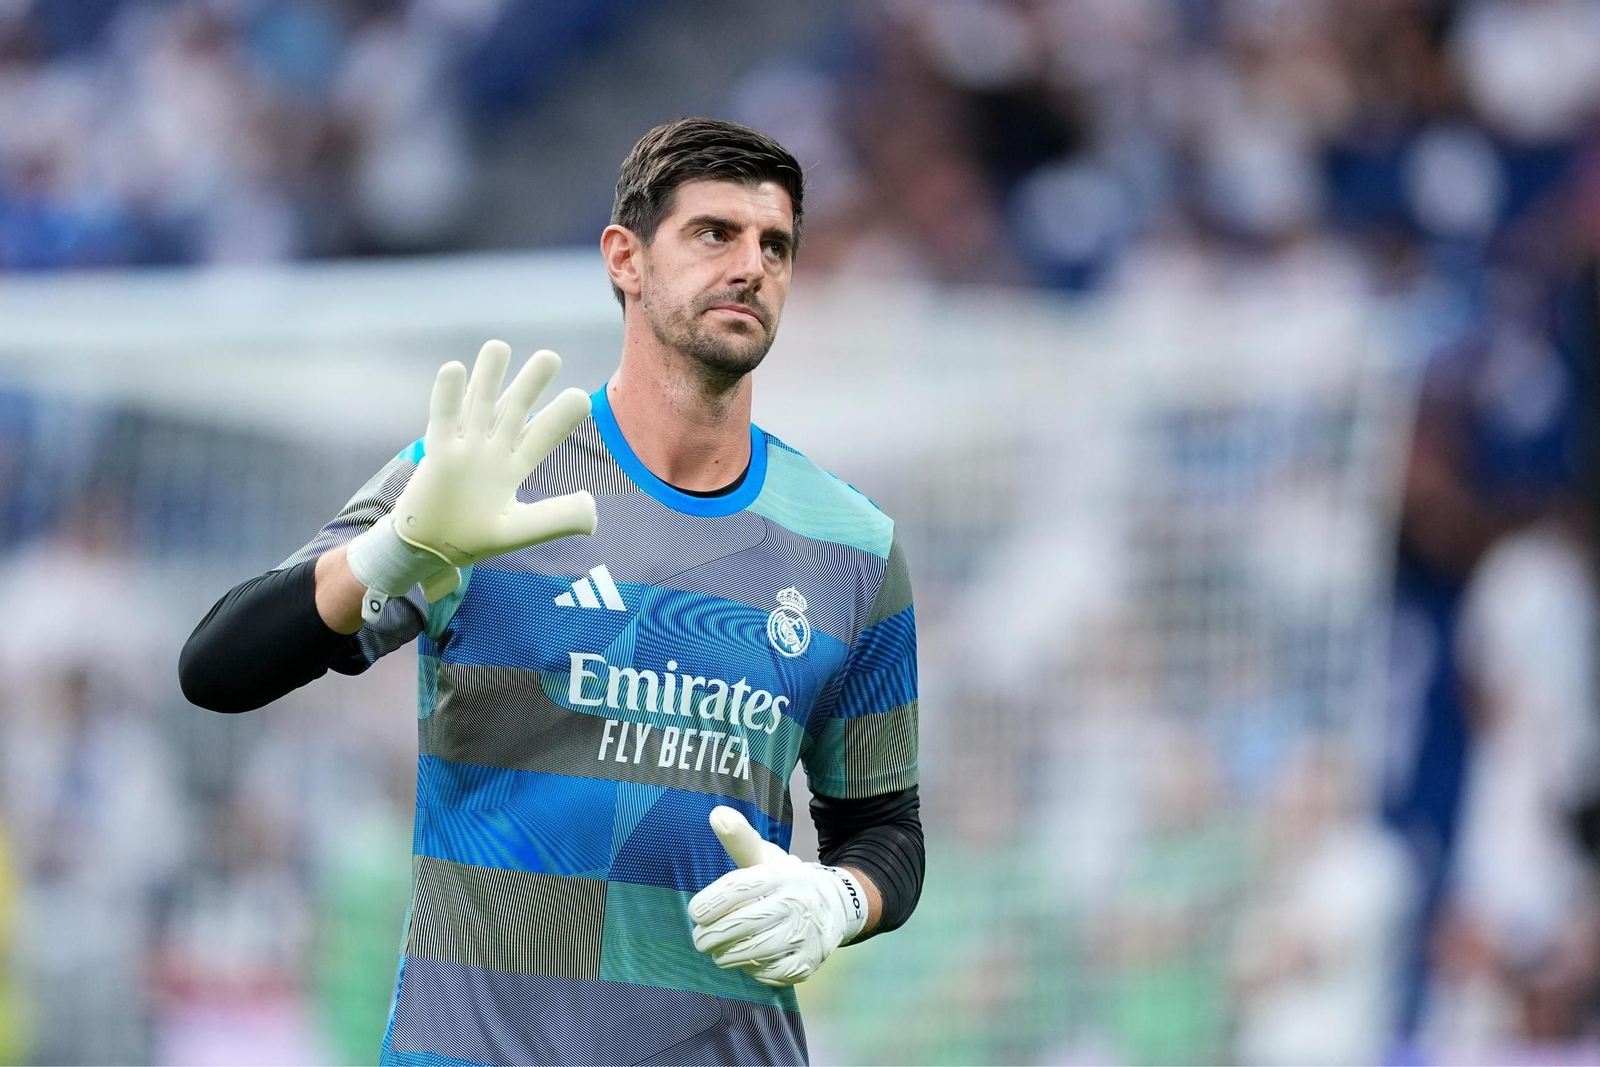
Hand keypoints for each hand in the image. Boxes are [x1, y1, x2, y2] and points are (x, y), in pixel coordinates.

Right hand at [347, 340, 595, 621]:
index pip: (542, 437)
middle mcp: (491, 450)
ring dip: (488, 377)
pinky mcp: (437, 452)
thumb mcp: (518, 531)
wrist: (427, 551)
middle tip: (550, 357)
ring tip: (499, 346)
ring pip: (479, 405)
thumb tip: (594, 510)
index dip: (559, 418)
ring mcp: (464, 448)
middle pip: (514, 411)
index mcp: (514, 467)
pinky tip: (454, 369)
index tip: (581, 397)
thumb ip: (556, 519)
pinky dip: (447, 396)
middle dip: (530, 385)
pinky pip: (442, 419)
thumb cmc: (471, 539)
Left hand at [688, 806, 866, 986]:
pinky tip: (746, 961)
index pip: (740, 888)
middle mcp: (796, 903)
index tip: (694, 912)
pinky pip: (771, 973)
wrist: (832, 907)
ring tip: (717, 952)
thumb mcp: (764, 857)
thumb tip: (716, 813)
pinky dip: (753, 970)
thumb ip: (739, 839)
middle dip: (713, 936)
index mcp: (781, 875)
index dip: (712, 901)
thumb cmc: (784, 881)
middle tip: (700, 940)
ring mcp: (804, 934)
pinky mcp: (807, 962)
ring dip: (728, 955)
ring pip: (755, 952)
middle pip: (744, 924)